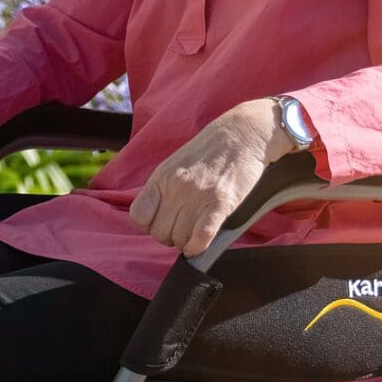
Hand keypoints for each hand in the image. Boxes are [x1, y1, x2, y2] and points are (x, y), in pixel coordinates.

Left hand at [129, 97, 295, 256]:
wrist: (243, 134)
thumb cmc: (209, 152)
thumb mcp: (175, 165)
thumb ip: (162, 190)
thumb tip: (154, 220)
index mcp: (161, 177)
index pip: (138, 217)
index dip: (149, 226)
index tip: (162, 223)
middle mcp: (176, 187)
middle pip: (160, 234)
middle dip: (171, 236)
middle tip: (185, 227)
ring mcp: (198, 196)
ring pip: (180, 240)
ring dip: (187, 242)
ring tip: (196, 230)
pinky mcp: (221, 203)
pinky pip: (201, 238)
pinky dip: (198, 247)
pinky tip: (201, 244)